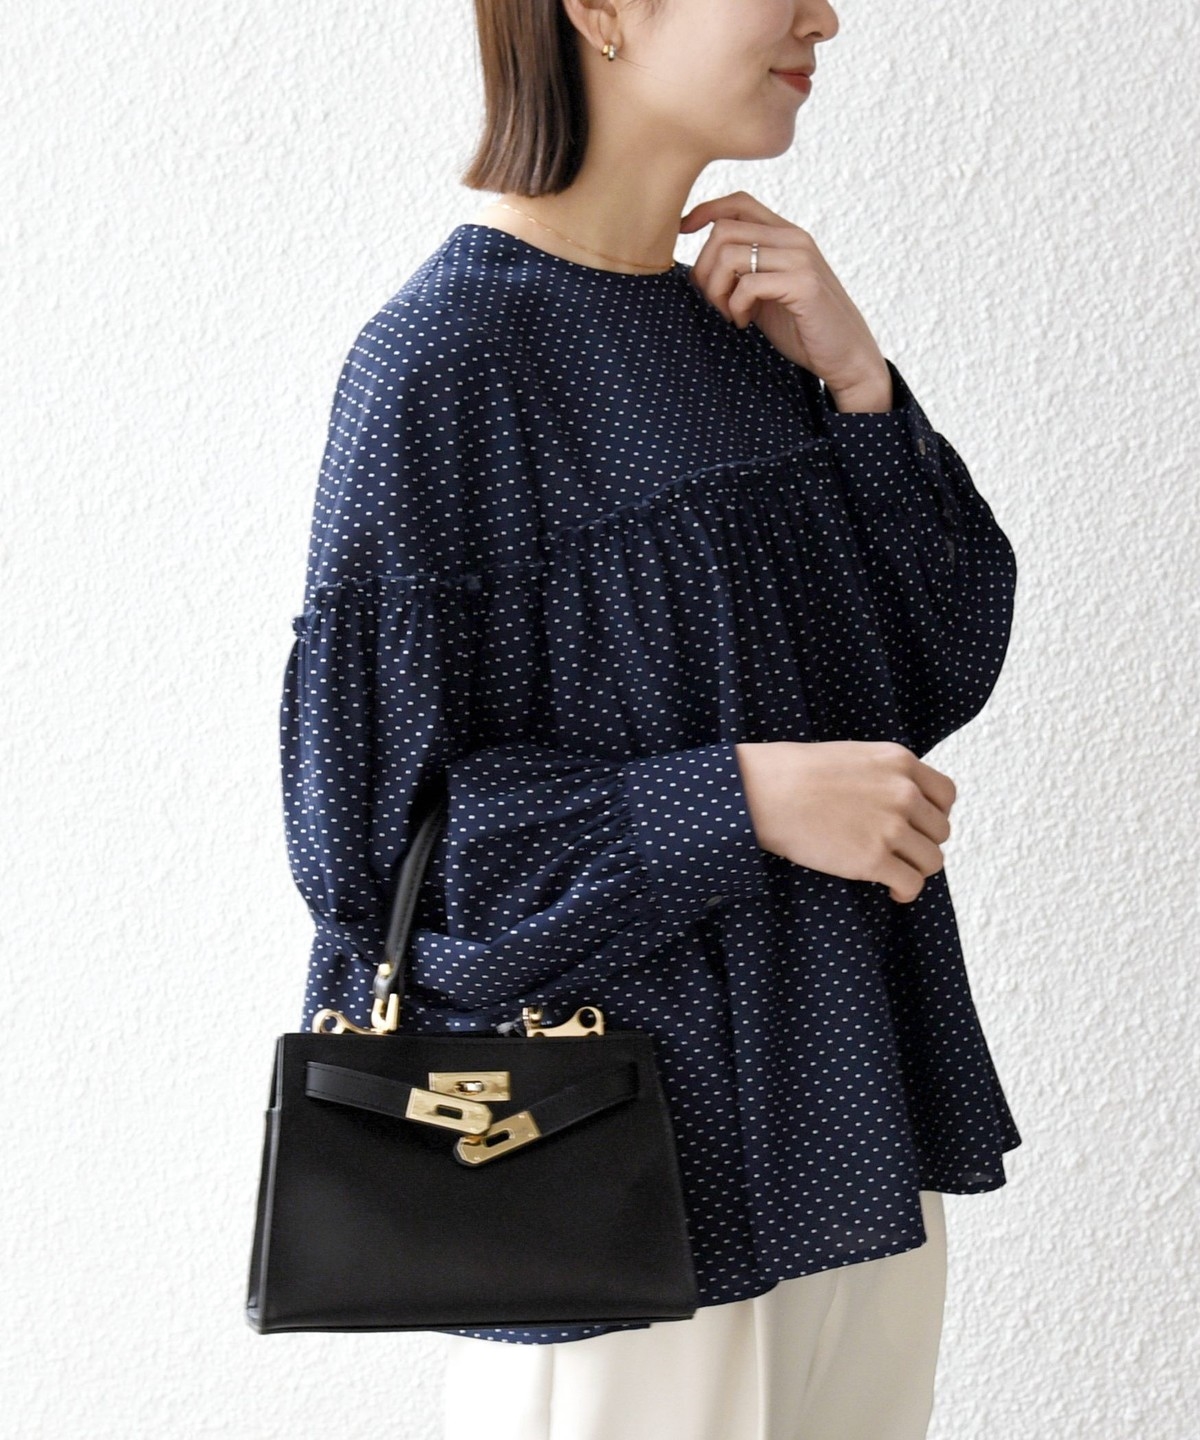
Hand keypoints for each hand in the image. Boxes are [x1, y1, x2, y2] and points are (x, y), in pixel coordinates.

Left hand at [679, 190, 888, 402]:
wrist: (845, 356)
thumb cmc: (801, 327)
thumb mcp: (765, 292)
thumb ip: (741, 272)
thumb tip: (695, 267)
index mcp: (785, 235)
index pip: (738, 203)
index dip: (705, 211)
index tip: (683, 233)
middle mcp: (794, 239)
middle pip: (723, 231)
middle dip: (703, 269)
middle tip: (715, 302)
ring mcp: (800, 259)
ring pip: (730, 255)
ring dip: (716, 291)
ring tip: (730, 314)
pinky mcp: (803, 284)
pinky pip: (748, 284)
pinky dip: (736, 307)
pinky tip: (744, 322)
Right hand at [734, 740, 956, 903]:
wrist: (766, 792)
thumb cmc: (795, 773)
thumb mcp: (854, 757)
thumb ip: (885, 776)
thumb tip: (900, 804)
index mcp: (900, 763)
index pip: (946, 795)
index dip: (935, 814)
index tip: (918, 826)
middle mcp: (904, 793)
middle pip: (940, 831)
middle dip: (922, 843)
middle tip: (899, 851)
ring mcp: (891, 827)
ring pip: (932, 860)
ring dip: (916, 869)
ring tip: (896, 872)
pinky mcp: (874, 859)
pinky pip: (911, 883)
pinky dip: (905, 891)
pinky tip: (892, 891)